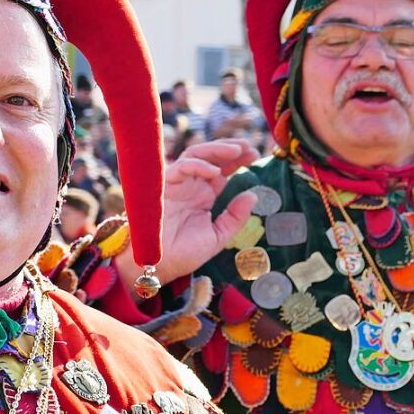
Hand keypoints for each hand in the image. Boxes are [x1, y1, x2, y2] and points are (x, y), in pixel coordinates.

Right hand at [117, 139, 259, 289]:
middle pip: (210, 158)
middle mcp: (191, 186)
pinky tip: (215, 172)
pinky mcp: (163, 186)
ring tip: (236, 151)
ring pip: (195, 155)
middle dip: (229, 149)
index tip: (255, 156)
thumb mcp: (217, 236)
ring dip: (216, 150)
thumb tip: (253, 196)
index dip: (237, 161)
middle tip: (249, 147)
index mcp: (203, 195)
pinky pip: (180, 167)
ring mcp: (177, 184)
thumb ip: (235, 217)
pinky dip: (197, 165)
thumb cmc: (183, 254)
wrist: (158, 266)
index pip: (222, 171)